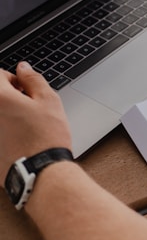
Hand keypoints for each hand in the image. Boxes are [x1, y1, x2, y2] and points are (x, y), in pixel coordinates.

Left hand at [0, 62, 71, 183]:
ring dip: (7, 116)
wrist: (40, 172)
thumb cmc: (46, 138)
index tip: (25, 89)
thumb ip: (33, 79)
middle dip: (9, 97)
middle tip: (27, 107)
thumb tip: (23, 68)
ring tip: (24, 126)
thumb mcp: (49, 101)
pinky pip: (0, 132)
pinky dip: (5, 132)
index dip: (14, 79)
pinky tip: (18, 140)